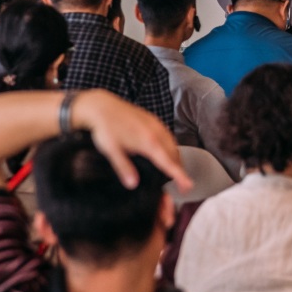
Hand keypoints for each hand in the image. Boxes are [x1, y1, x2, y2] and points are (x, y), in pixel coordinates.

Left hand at [71, 90, 192, 191]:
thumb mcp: (111, 150)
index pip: (169, 162)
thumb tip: (133, 184)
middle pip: (175, 154)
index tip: (188, 185)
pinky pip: (169, 136)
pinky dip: (171, 147)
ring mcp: (156, 125)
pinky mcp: (153, 120)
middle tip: (180, 184)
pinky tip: (165, 151)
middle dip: (180, 169)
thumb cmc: (106, 127)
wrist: (102, 106)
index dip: (180, 175)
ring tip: (175, 170)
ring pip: (173, 144)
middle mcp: (157, 132)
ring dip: (176, 158)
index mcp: (148, 142)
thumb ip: (124, 168)